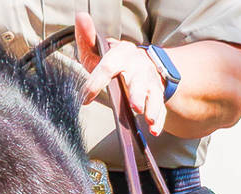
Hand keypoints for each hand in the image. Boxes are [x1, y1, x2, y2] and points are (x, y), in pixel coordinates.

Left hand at [75, 12, 165, 135]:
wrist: (140, 64)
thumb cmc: (114, 61)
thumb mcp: (100, 50)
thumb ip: (88, 37)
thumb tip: (80, 17)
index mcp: (122, 53)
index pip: (109, 66)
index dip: (97, 81)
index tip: (86, 97)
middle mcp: (138, 66)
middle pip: (138, 80)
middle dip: (137, 93)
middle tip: (134, 106)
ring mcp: (150, 81)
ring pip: (153, 94)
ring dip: (151, 107)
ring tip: (148, 118)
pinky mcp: (157, 94)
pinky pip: (160, 107)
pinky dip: (159, 119)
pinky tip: (154, 129)